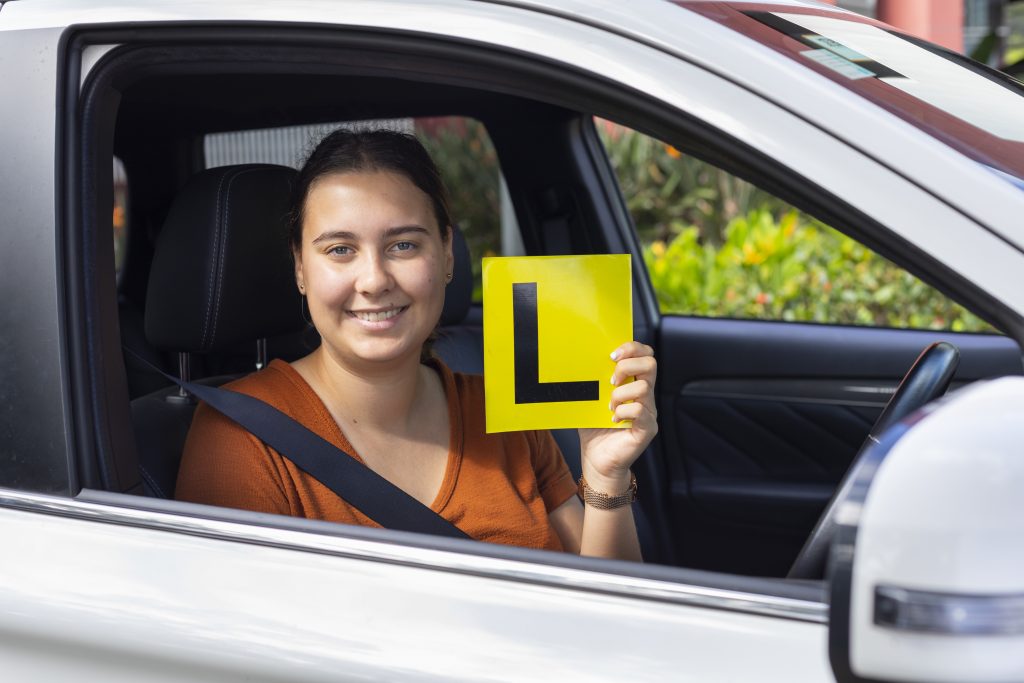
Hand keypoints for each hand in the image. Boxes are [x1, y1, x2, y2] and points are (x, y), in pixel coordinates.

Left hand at [577, 341, 657, 493]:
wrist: (597, 461)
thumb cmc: (593, 429)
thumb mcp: (591, 399)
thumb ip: (593, 381)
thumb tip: (579, 360)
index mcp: (633, 383)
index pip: (645, 354)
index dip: (632, 348)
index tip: (611, 355)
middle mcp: (645, 395)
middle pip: (651, 363)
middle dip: (627, 366)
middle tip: (610, 380)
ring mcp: (649, 412)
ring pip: (644, 387)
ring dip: (620, 394)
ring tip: (608, 406)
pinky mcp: (647, 428)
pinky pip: (640, 411)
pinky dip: (622, 412)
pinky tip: (612, 420)